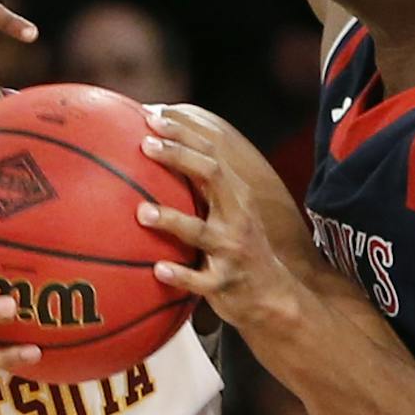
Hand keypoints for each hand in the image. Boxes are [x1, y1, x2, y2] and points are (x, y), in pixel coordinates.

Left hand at [134, 105, 302, 334]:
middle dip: (178, 157)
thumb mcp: (226, 213)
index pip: (210, 153)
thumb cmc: (235, 247)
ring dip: (170, 220)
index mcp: (233, 196)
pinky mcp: (225, 285)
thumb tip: (151, 149)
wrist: (273, 298)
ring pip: (200, 232)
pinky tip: (157, 269)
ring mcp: (231, 251)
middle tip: (144, 145)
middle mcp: (236, 217)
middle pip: (210, 176)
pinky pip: (200, 280)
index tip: (152, 116)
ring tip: (141, 212)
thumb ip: (198, 186)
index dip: (183, 133)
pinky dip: (180, 275)